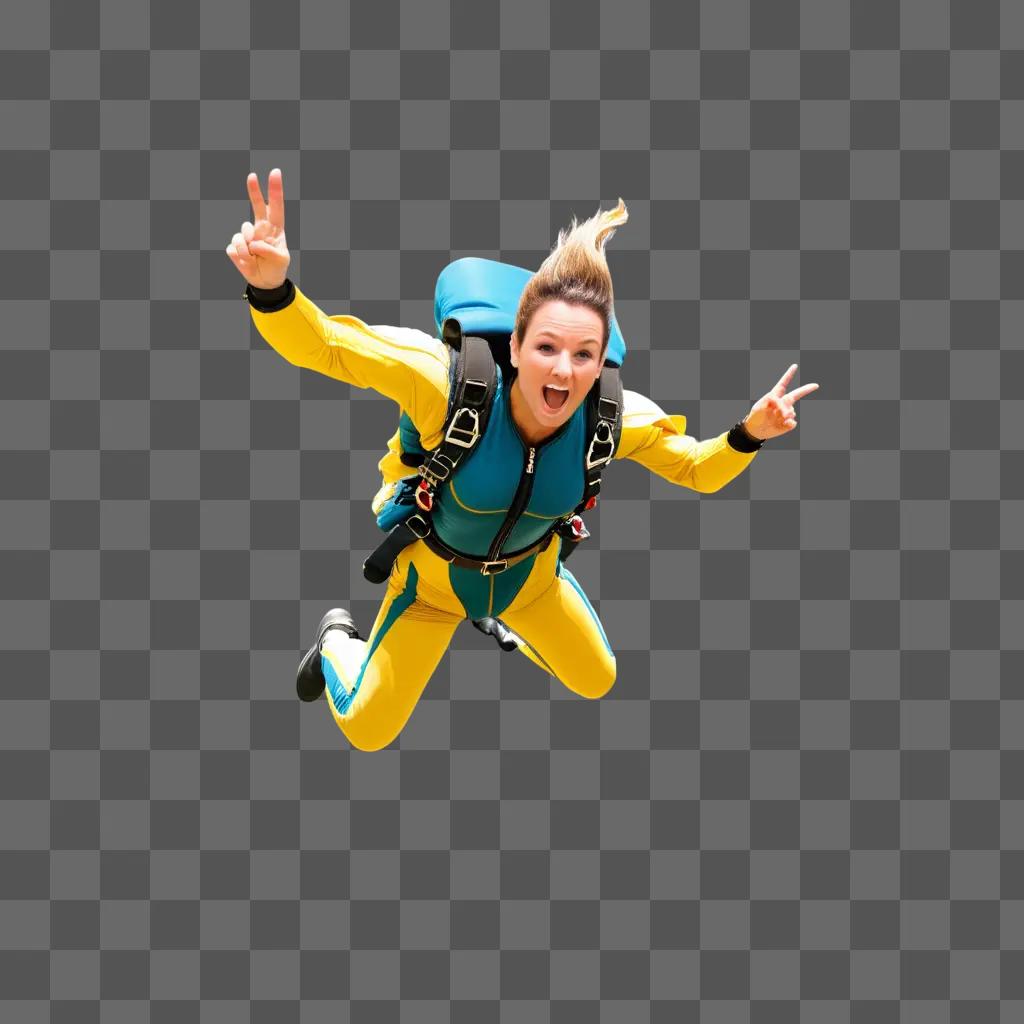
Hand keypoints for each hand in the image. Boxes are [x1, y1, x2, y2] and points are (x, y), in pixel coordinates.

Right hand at [225, 168, 290, 289]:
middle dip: (254, 191)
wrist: (265, 282)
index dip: (274, 191)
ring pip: (242, 233)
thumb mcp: (280, 261)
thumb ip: (270, 251)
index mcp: (274, 229)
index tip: (275, 173)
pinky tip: (247, 262)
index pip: (275, 207)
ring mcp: (246, 236)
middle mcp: (259, 228)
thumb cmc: (276, 268)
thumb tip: (254, 243)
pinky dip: (241, 257)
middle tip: (252, 175)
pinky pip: (234, 247)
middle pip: (256, 206)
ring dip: (247, 249)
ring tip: (254, 258)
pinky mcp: (235, 246)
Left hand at [743, 364, 818, 440]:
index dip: (789, 375)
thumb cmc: (756, 417)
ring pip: (792, 412)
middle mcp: (783, 403)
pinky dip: (788, 424)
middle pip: (796, 394)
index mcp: (775, 396)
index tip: (795, 366)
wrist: (755, 430)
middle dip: (806, 389)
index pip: (783, 384)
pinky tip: (781, 425)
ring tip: (775, 419)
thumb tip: (785, 405)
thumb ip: (771, 403)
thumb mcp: (759, 408)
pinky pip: (793, 422)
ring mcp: (787, 412)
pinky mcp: (788, 423)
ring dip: (785, 415)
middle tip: (816, 385)